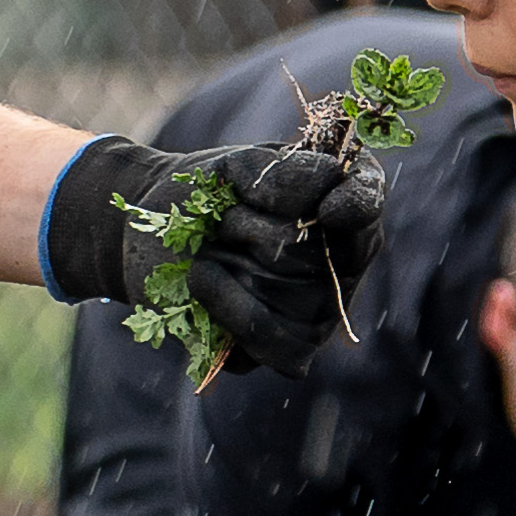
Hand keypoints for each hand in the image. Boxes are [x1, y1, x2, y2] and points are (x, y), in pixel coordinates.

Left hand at [40, 138, 390, 372]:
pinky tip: (202, 279)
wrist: (148, 232)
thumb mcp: (238, 165)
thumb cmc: (204, 193)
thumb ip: (283, 172)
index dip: (358, 205)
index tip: (330, 210)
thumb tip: (315, 205)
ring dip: (239, 265)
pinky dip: (228, 307)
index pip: (367, 200)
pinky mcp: (285, 350)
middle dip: (258, 229)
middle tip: (225, 216)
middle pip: (320, 254)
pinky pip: (271, 342)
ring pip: (297, 299)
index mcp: (340, 202)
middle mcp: (343, 261)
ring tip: (211, 245)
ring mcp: (319, 311)